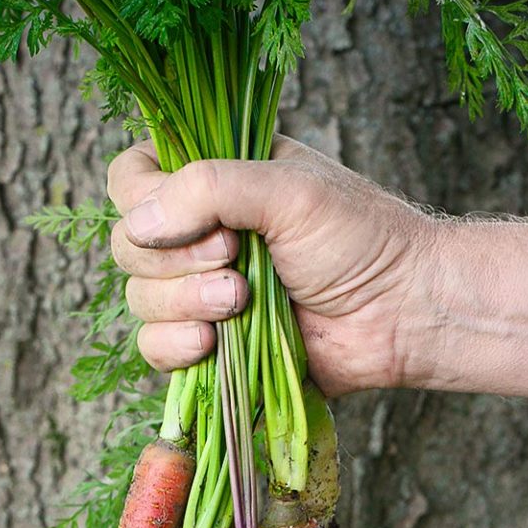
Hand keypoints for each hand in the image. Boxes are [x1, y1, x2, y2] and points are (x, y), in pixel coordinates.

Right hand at [106, 137, 437, 395]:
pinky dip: (174, 346)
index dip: (145, 201)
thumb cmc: (358, 238)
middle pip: (127, 246)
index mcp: (213, 181)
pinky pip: (154, 348)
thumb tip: (140, 225)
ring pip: (139, 300)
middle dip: (174, 260)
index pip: (130, 179)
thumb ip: (208, 188)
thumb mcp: (286, 189)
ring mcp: (201, 292)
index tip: (202, 219)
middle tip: (236, 260)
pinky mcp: (210, 346)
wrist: (400, 312)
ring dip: (183, 303)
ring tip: (240, 302)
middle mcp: (198, 235)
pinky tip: (212, 343)